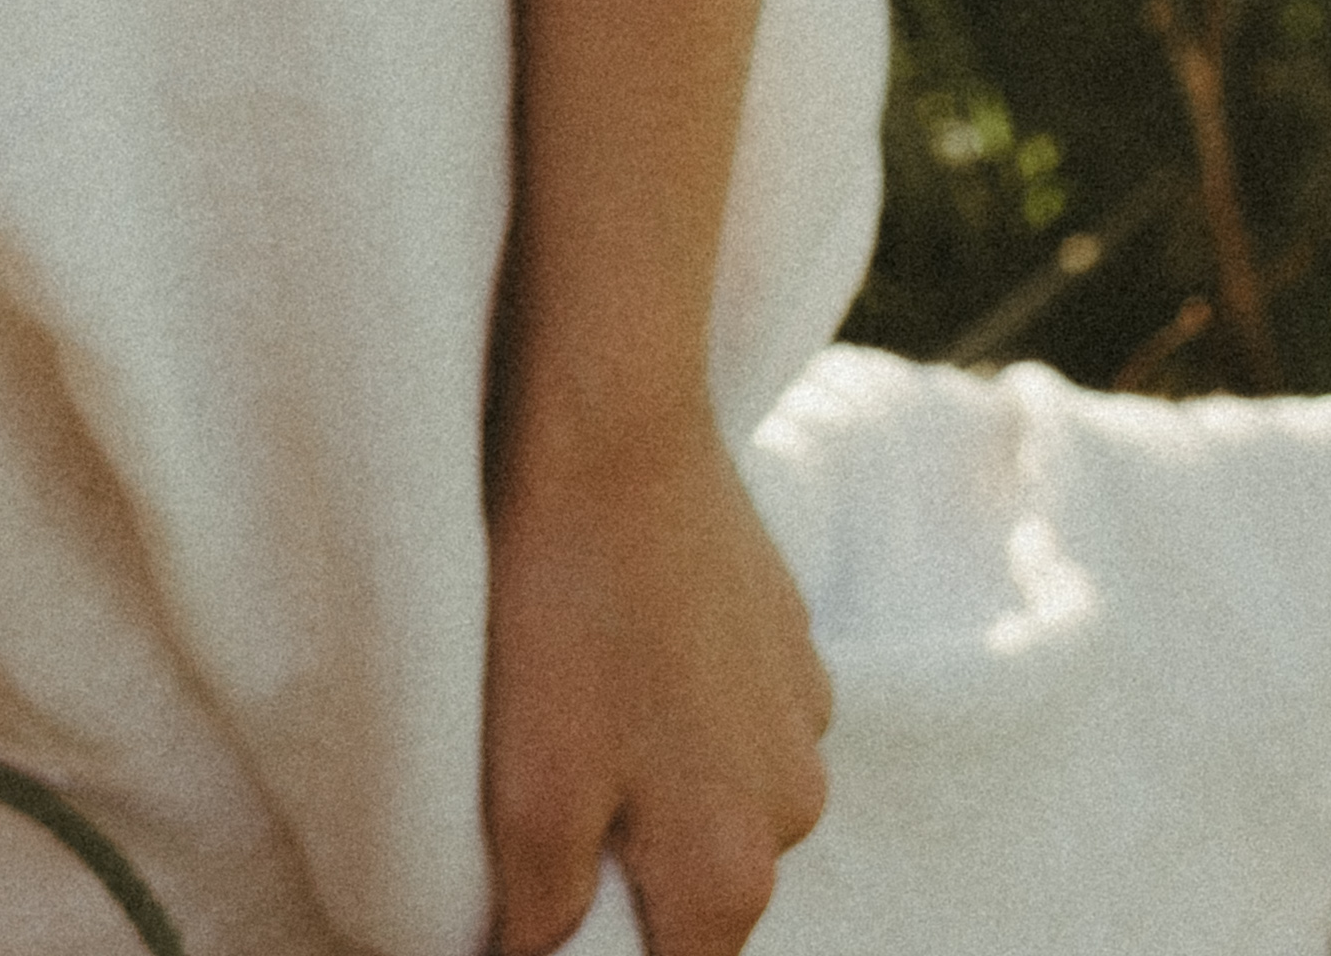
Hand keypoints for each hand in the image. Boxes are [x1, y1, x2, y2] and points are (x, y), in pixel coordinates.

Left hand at [483, 401, 833, 955]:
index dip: (601, 951)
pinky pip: (736, 714)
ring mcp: (806, 716)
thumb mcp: (524, 795)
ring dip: (660, 777)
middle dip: (629, 864)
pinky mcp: (794, 635)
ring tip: (582, 694)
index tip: (550, 885)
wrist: (614, 427)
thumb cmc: (563, 613)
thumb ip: (541, 918)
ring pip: (719, 797)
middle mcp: (794, 809)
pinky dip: (684, 702)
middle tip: (547, 780)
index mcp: (731, 871)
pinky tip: (623, 637)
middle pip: (699, 892)